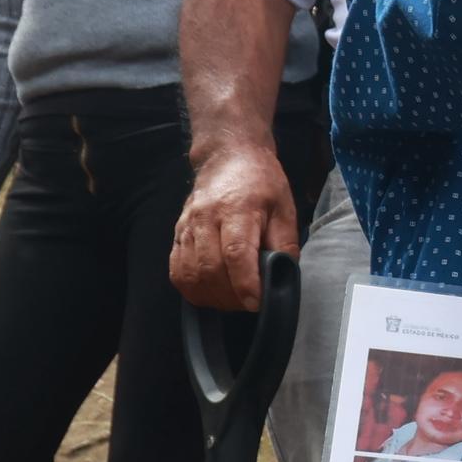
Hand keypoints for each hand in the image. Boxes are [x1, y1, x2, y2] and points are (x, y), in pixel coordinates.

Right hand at [173, 136, 301, 309]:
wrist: (228, 158)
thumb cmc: (261, 184)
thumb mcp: (284, 208)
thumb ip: (285, 245)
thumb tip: (283, 278)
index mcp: (237, 209)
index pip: (236, 253)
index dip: (245, 284)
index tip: (256, 303)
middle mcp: (206, 218)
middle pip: (210, 268)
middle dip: (231, 296)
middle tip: (249, 302)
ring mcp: (187, 226)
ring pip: (190, 274)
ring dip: (212, 296)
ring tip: (232, 299)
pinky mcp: (177, 234)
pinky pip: (177, 271)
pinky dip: (193, 289)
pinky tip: (211, 291)